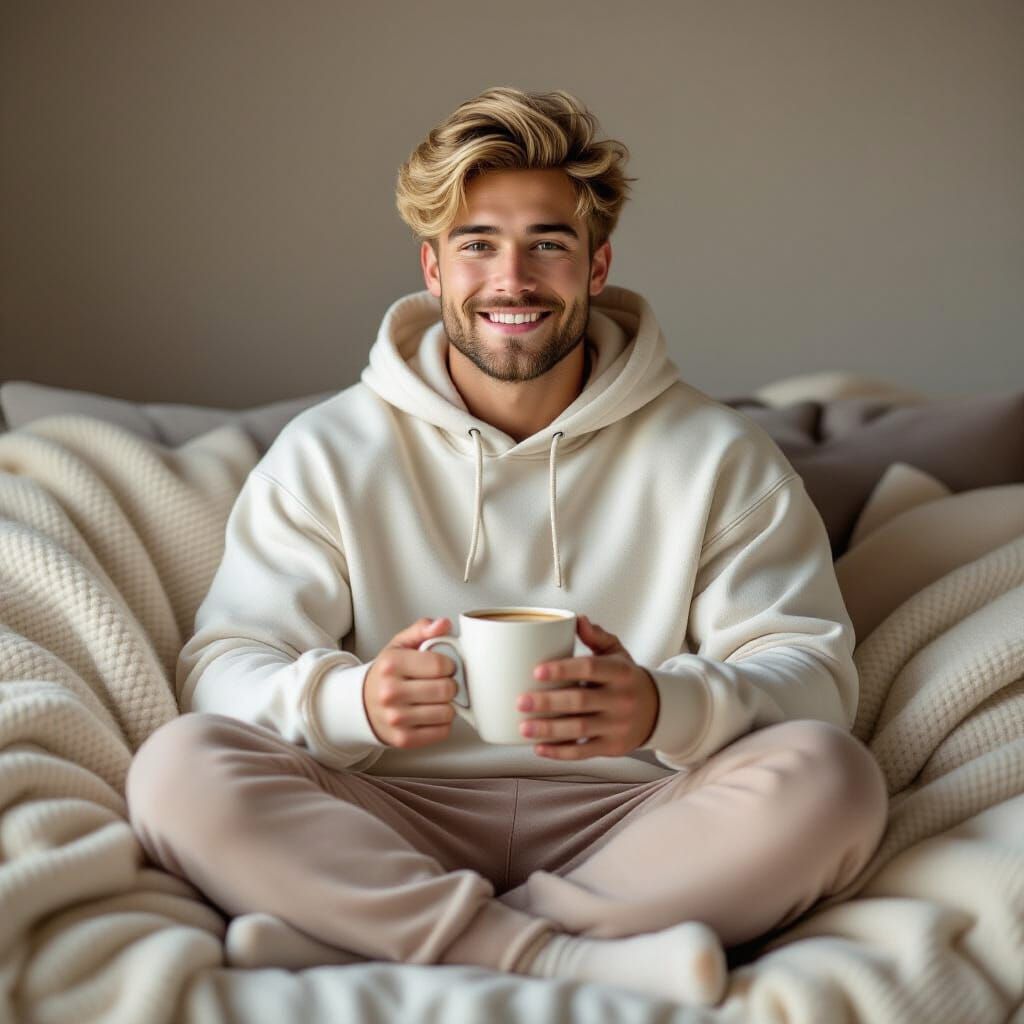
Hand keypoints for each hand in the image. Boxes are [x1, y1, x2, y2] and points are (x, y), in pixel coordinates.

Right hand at [363, 617, 458, 748]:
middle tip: (439, 683)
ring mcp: (396, 718)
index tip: (443, 666)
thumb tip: (444, 624)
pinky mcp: (403, 739)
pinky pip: (443, 731)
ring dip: (447, 705)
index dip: (449, 664)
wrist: (362, 704)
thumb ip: (422, 629)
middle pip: (446, 689)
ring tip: (434, 699)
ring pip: (447, 712)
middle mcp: (390, 692)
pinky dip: (442, 723)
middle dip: (450, 684)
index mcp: (391, 664)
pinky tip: (430, 714)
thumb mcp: (400, 645)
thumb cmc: (387, 673)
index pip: (440, 664)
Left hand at [517, 615, 659, 758]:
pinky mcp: (613, 747)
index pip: (590, 668)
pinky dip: (559, 752)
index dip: (563, 669)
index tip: (537, 671)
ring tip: (523, 727)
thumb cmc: (627, 678)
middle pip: (580, 701)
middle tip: (520, 702)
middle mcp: (621, 699)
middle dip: (547, 703)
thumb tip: (578, 619)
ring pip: (579, 729)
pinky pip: (583, 752)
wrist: (658, 710)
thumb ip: (597, 636)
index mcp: (621, 672)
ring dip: (548, 730)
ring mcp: (618, 725)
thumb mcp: (618, 653)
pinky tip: (539, 748)